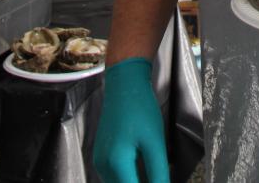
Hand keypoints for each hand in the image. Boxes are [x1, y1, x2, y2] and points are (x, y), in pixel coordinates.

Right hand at [93, 57, 169, 182]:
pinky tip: (140, 169)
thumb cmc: (140, 107)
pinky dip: (127, 177)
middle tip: (157, 177)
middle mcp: (103, 165)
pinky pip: (113, 176)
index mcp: (116, 162)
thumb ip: (159, 173)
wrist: (124, 84)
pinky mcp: (101, 155)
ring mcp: (100, 160)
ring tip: (152, 175)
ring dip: (133, 182)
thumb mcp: (155, 142)